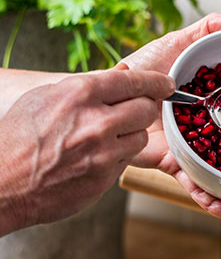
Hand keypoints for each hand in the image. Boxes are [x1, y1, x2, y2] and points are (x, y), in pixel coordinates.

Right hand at [0, 68, 173, 234]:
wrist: (4, 183)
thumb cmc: (18, 139)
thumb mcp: (45, 98)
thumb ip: (86, 88)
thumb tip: (121, 75)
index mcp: (80, 93)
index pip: (133, 81)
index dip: (155, 82)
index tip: (166, 85)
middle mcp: (97, 122)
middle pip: (146, 110)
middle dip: (143, 110)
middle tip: (134, 113)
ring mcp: (105, 152)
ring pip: (140, 137)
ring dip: (130, 136)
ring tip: (105, 138)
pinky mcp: (107, 177)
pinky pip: (126, 161)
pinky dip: (116, 157)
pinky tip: (94, 157)